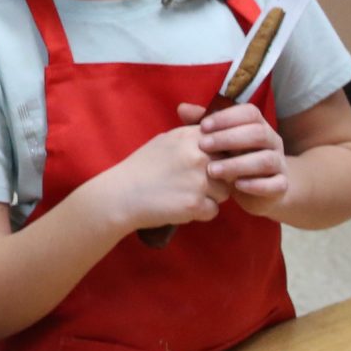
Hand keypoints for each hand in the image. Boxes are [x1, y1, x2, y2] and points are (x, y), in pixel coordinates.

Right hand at [90, 105, 230, 234]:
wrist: (121, 195)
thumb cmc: (142, 168)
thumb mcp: (165, 140)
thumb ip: (192, 137)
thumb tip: (217, 136)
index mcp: (190, 137)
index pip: (225, 143)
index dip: (221, 156)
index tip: (208, 164)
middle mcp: (198, 156)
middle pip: (229, 168)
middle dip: (218, 177)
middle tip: (194, 183)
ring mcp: (198, 180)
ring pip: (224, 192)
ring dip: (210, 197)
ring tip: (185, 195)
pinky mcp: (195, 204)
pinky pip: (213, 211)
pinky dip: (200, 213)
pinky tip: (181, 207)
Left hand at [192, 99, 293, 217]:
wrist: (256, 191)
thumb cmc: (232, 159)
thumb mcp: (218, 142)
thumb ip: (203, 125)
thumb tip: (182, 108)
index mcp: (258, 125)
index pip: (250, 113)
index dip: (227, 117)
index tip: (203, 126)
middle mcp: (273, 141)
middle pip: (258, 133)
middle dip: (229, 138)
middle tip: (203, 146)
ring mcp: (279, 164)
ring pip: (265, 160)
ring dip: (238, 164)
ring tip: (212, 170)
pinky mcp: (281, 186)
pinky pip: (275, 184)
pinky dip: (256, 185)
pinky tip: (236, 186)